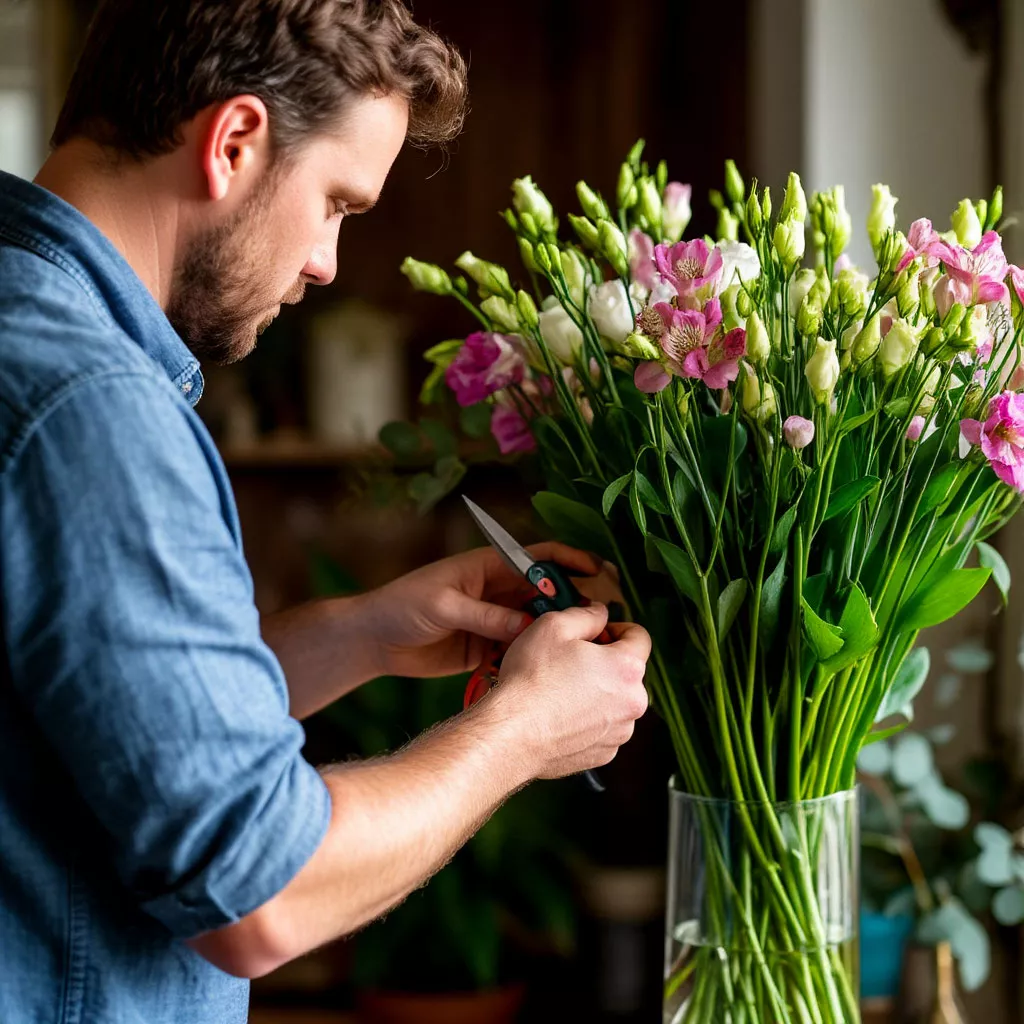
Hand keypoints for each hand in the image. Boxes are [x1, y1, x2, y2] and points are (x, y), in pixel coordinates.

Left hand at [361, 543, 603, 679]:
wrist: (374, 640)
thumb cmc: (402, 606)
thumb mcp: (444, 606)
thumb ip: (486, 616)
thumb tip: (530, 626)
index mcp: (488, 567)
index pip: (538, 556)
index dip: (569, 560)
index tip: (597, 571)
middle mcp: (497, 591)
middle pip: (545, 591)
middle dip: (573, 602)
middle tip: (600, 619)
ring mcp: (494, 620)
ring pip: (537, 623)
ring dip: (558, 633)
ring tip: (586, 648)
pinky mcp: (487, 647)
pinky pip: (520, 649)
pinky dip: (535, 657)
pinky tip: (553, 670)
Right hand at [486, 604, 650, 781]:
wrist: (511, 734)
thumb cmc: (531, 681)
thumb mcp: (553, 626)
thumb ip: (586, 614)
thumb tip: (598, 613)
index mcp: (627, 667)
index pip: (639, 637)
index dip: (615, 629)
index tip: (596, 634)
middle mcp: (633, 702)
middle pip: (626, 671)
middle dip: (603, 663)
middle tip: (569, 661)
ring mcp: (619, 732)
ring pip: (614, 701)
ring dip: (596, 693)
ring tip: (560, 691)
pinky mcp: (603, 754)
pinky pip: (601, 728)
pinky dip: (586, 720)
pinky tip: (559, 714)